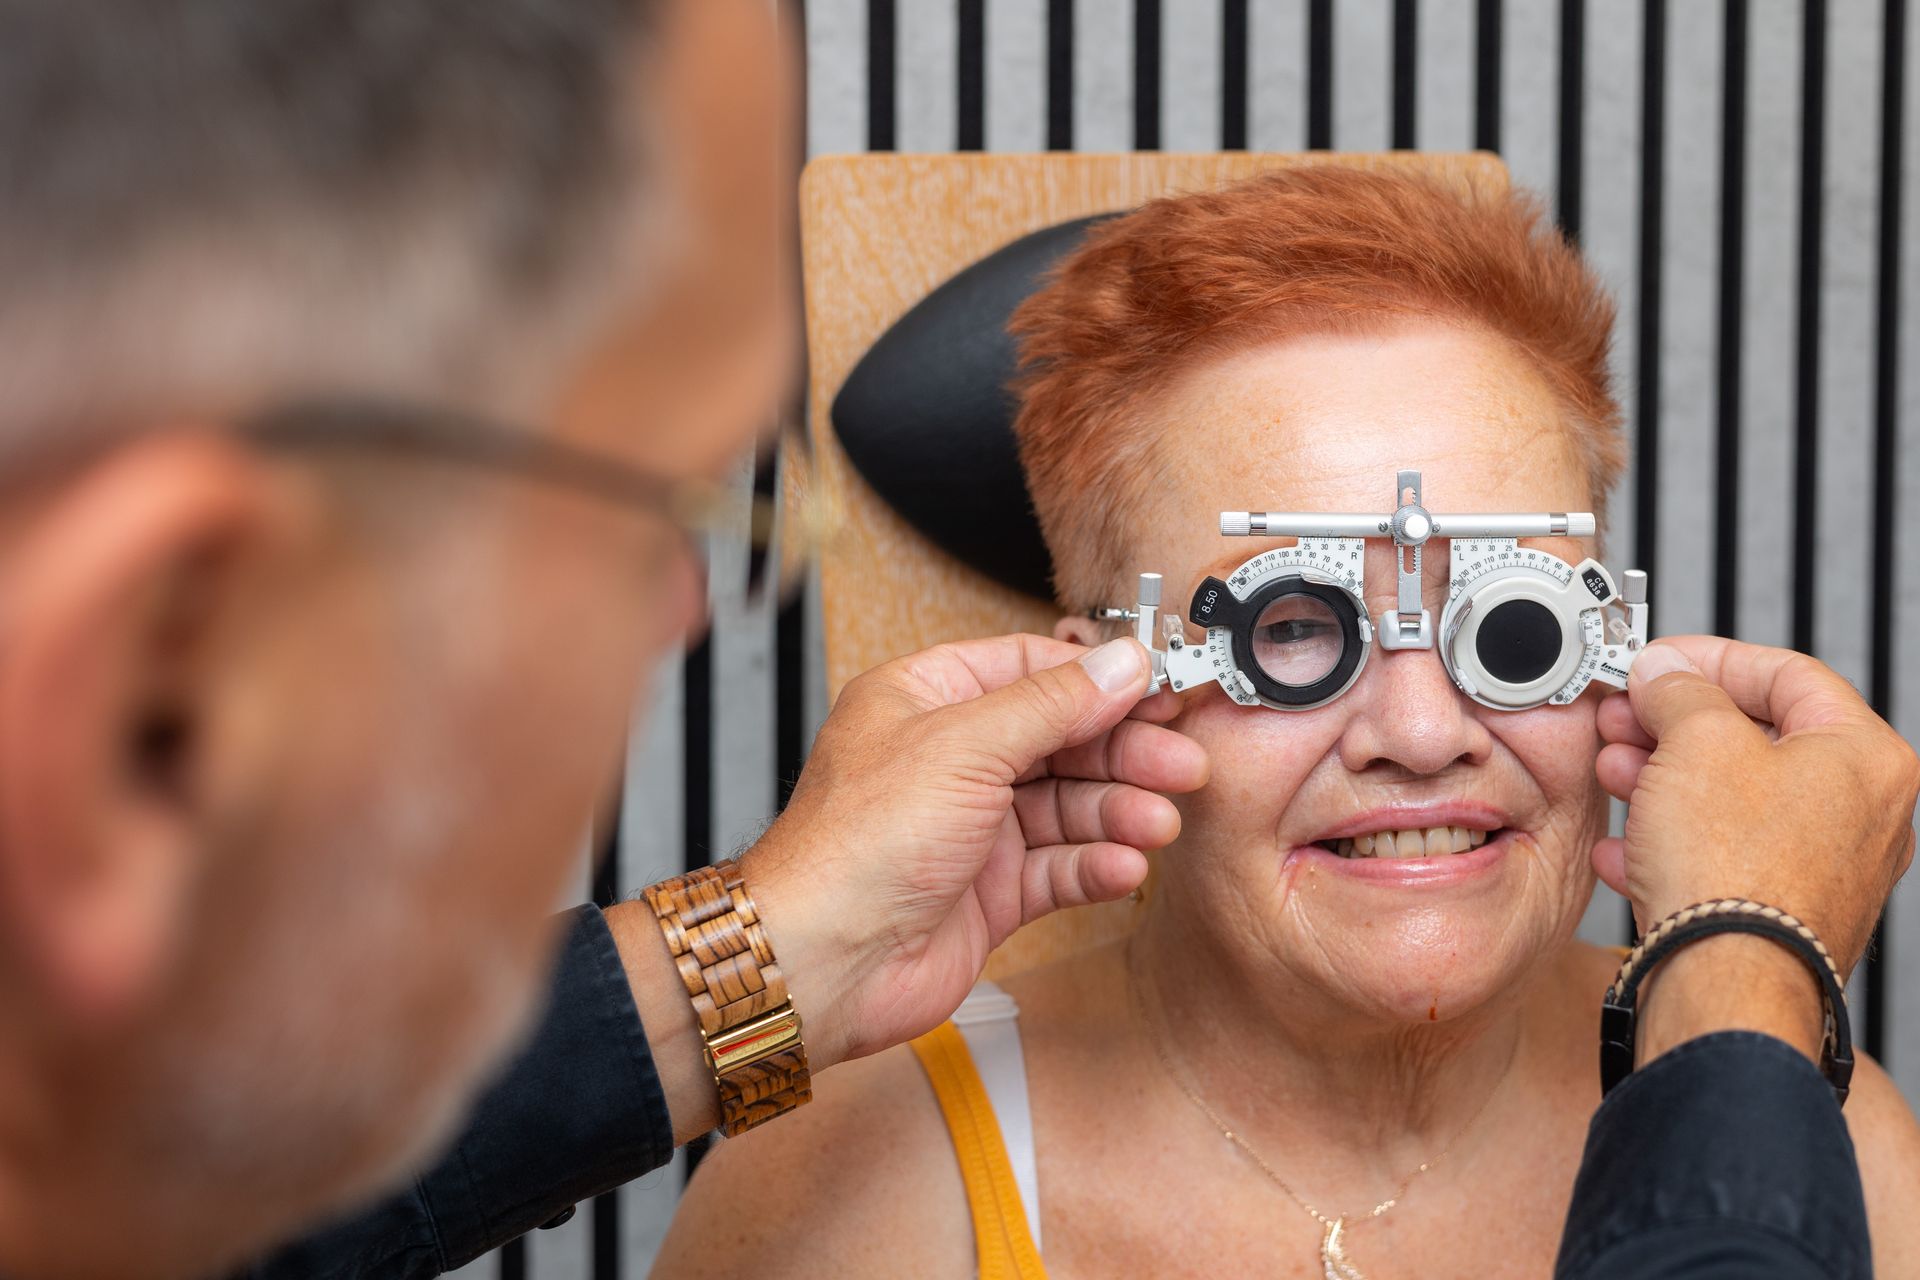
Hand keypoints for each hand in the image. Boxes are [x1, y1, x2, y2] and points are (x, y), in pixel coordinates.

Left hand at [744, 635, 1206, 1065]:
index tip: (1161, 690)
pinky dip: (1094, 864)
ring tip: (1157, 820)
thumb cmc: (854, 847)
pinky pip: (1057, 867)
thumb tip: (1119, 663)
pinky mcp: (988, 891)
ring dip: (1117, 811)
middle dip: (1123, 752)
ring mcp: (970, 827)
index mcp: (926, 700)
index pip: (1030, 669)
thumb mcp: (964, 745)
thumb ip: (1051, 703)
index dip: (1099, 681)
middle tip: (1181, 764)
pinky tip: (1122, 866)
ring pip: (1066, 806)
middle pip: (1060, 739)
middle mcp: (949, 759)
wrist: (823, 961)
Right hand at [1592, 635, 1919, 977]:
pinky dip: (1671, 842)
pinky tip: (1625, 846)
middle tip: (1627, 716)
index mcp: (1865, 757)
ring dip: (1663, 779)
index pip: (1788, 674)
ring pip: (1734, 800)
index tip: (1662, 661)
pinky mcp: (1783, 913)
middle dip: (1675, 725)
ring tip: (1614, 774)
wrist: (1725, 982)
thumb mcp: (1696, 741)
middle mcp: (1862, 814)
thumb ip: (1679, 690)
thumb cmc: (1735, 871)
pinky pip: (1723, 858)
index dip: (1712, 658)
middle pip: (1756, 740)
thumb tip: (1666, 674)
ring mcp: (1825, 869)